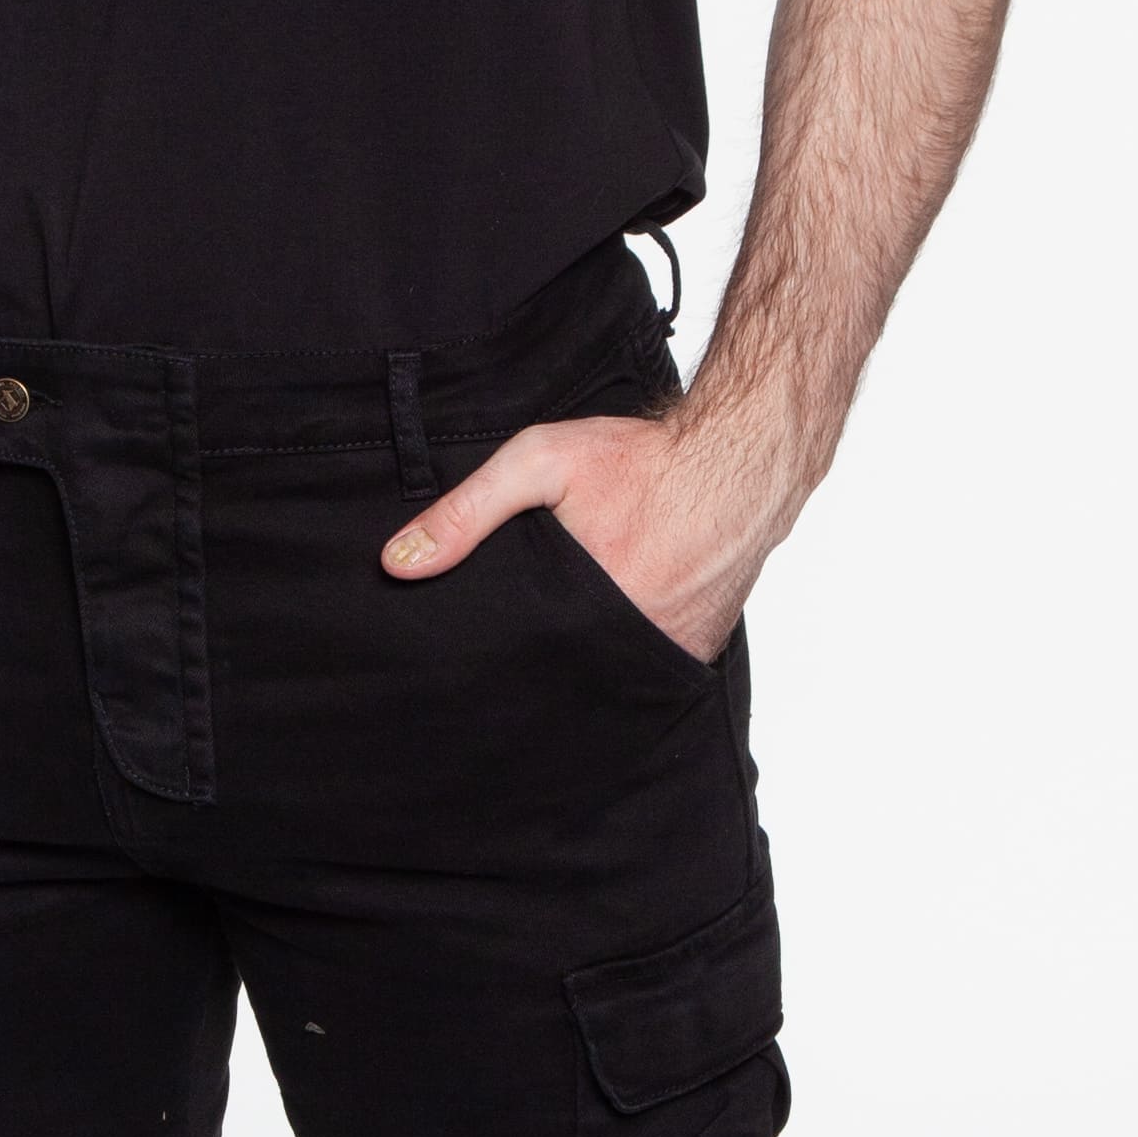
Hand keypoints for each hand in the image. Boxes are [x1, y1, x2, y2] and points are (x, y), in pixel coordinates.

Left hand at [380, 398, 794, 661]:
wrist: (739, 458)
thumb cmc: (641, 458)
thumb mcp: (539, 463)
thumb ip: (467, 512)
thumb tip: (398, 563)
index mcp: (590, 612)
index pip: (521, 665)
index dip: (495, 665)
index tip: (470, 666)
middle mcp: (636, 645)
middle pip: (564, 677)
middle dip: (534, 668)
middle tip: (512, 652)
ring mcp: (672, 654)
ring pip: (607, 678)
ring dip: (583, 664)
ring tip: (560, 640)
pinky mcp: (698, 652)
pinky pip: (648, 669)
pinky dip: (626, 656)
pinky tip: (609, 629)